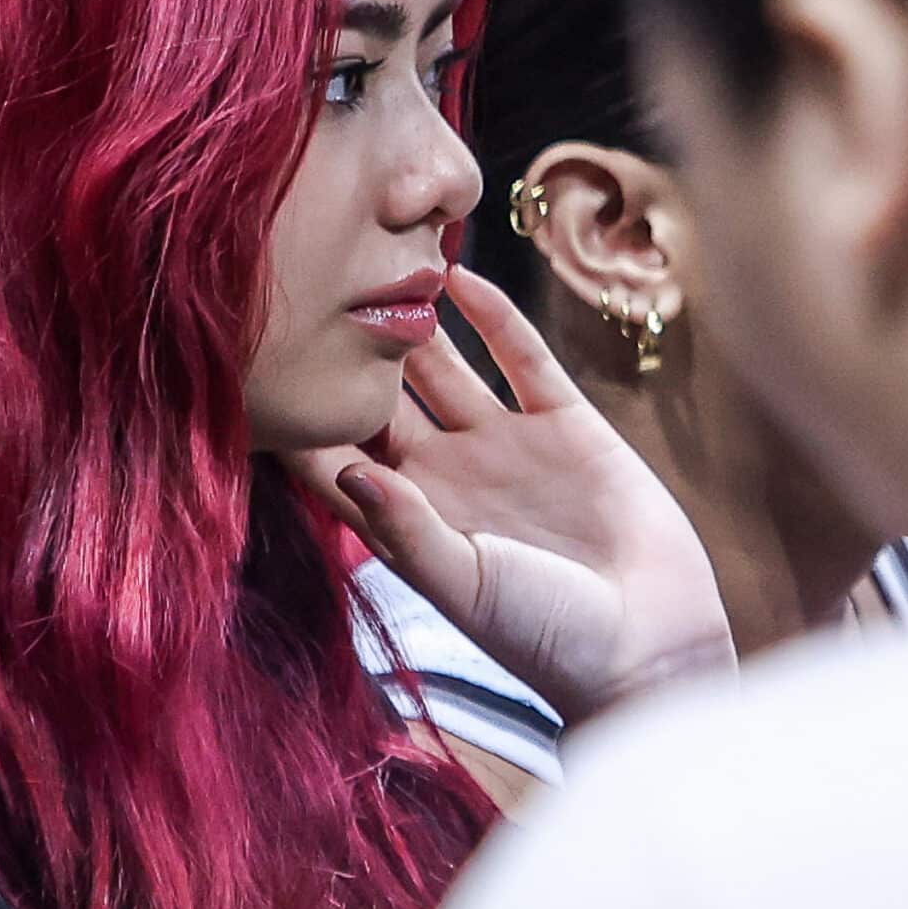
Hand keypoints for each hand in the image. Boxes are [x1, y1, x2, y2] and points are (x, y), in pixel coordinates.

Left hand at [285, 266, 734, 724]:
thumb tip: (347, 468)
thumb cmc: (544, 636)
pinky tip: (458, 276)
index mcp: (409, 519)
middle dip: (349, 354)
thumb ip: (405, 527)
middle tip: (313, 290)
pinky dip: (493, 316)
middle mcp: (448, 475)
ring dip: (413, 324)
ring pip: (445, 367)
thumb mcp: (463, 584)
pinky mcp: (565, 423)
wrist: (650, 644)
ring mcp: (505, 445)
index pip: (337, 458)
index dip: (302, 419)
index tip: (257, 367)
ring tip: (376, 264)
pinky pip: (520, 358)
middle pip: (382, 399)